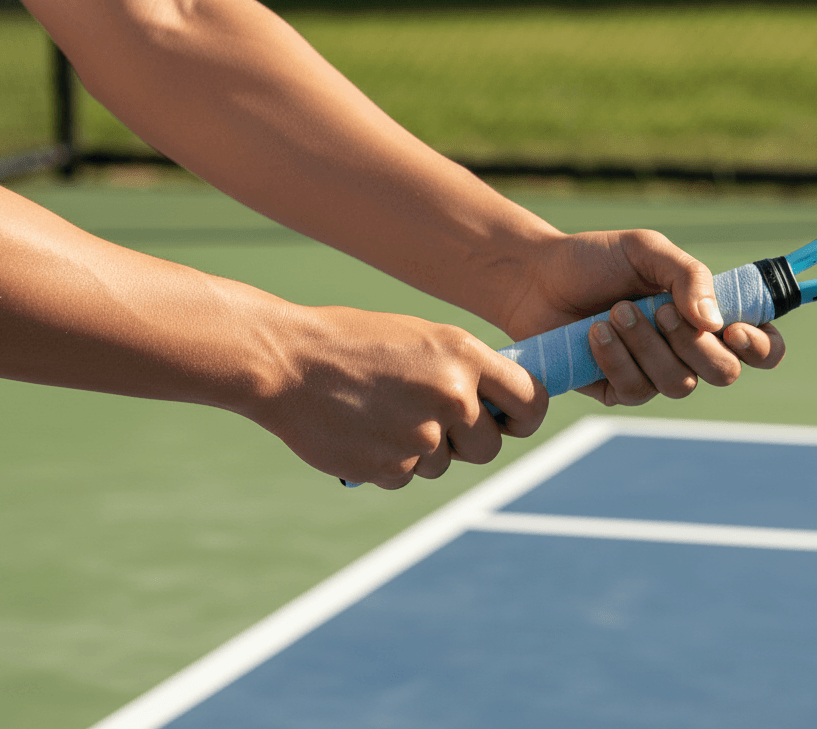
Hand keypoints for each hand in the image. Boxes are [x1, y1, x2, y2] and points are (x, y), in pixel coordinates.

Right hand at [238, 306, 545, 488]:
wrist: (285, 362)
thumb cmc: (352, 343)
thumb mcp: (420, 339)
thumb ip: (463, 370)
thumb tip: (497, 406)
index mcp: (464, 356)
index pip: (531, 400)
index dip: (524, 418)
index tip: (510, 422)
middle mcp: (452, 397)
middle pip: (489, 446)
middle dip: (466, 442)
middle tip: (430, 422)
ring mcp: (422, 437)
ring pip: (443, 464)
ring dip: (421, 451)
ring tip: (380, 415)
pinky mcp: (391, 469)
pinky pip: (406, 477)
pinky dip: (388, 463)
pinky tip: (361, 431)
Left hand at [503, 230, 783, 405]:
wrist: (536, 277)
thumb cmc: (596, 259)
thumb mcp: (647, 251)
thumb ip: (689, 276)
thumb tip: (715, 322)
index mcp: (709, 315)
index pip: (763, 348)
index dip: (761, 347)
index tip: (732, 329)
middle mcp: (689, 349)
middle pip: (724, 373)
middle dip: (692, 342)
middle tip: (657, 308)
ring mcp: (656, 373)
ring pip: (679, 383)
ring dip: (647, 346)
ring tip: (615, 312)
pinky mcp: (620, 390)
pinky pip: (637, 391)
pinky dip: (617, 359)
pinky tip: (595, 333)